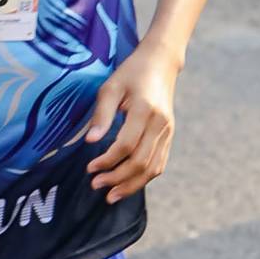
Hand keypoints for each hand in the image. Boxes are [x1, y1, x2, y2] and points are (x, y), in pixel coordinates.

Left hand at [82, 45, 178, 202]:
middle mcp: (160, 123)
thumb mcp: (110, 87)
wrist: (161, 63)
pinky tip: (128, 185)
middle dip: (117, 178)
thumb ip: (101, 115)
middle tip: (95, 185)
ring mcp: (168, 131)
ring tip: (111, 195)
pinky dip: (144, 178)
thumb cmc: (131, 73)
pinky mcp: (169, 136)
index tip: (89, 168)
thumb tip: (90, 142)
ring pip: (152, 168)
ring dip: (131, 185)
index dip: (107, 160)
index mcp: (145, 109)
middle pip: (140, 161)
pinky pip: (160, 164)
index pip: (126, 145)